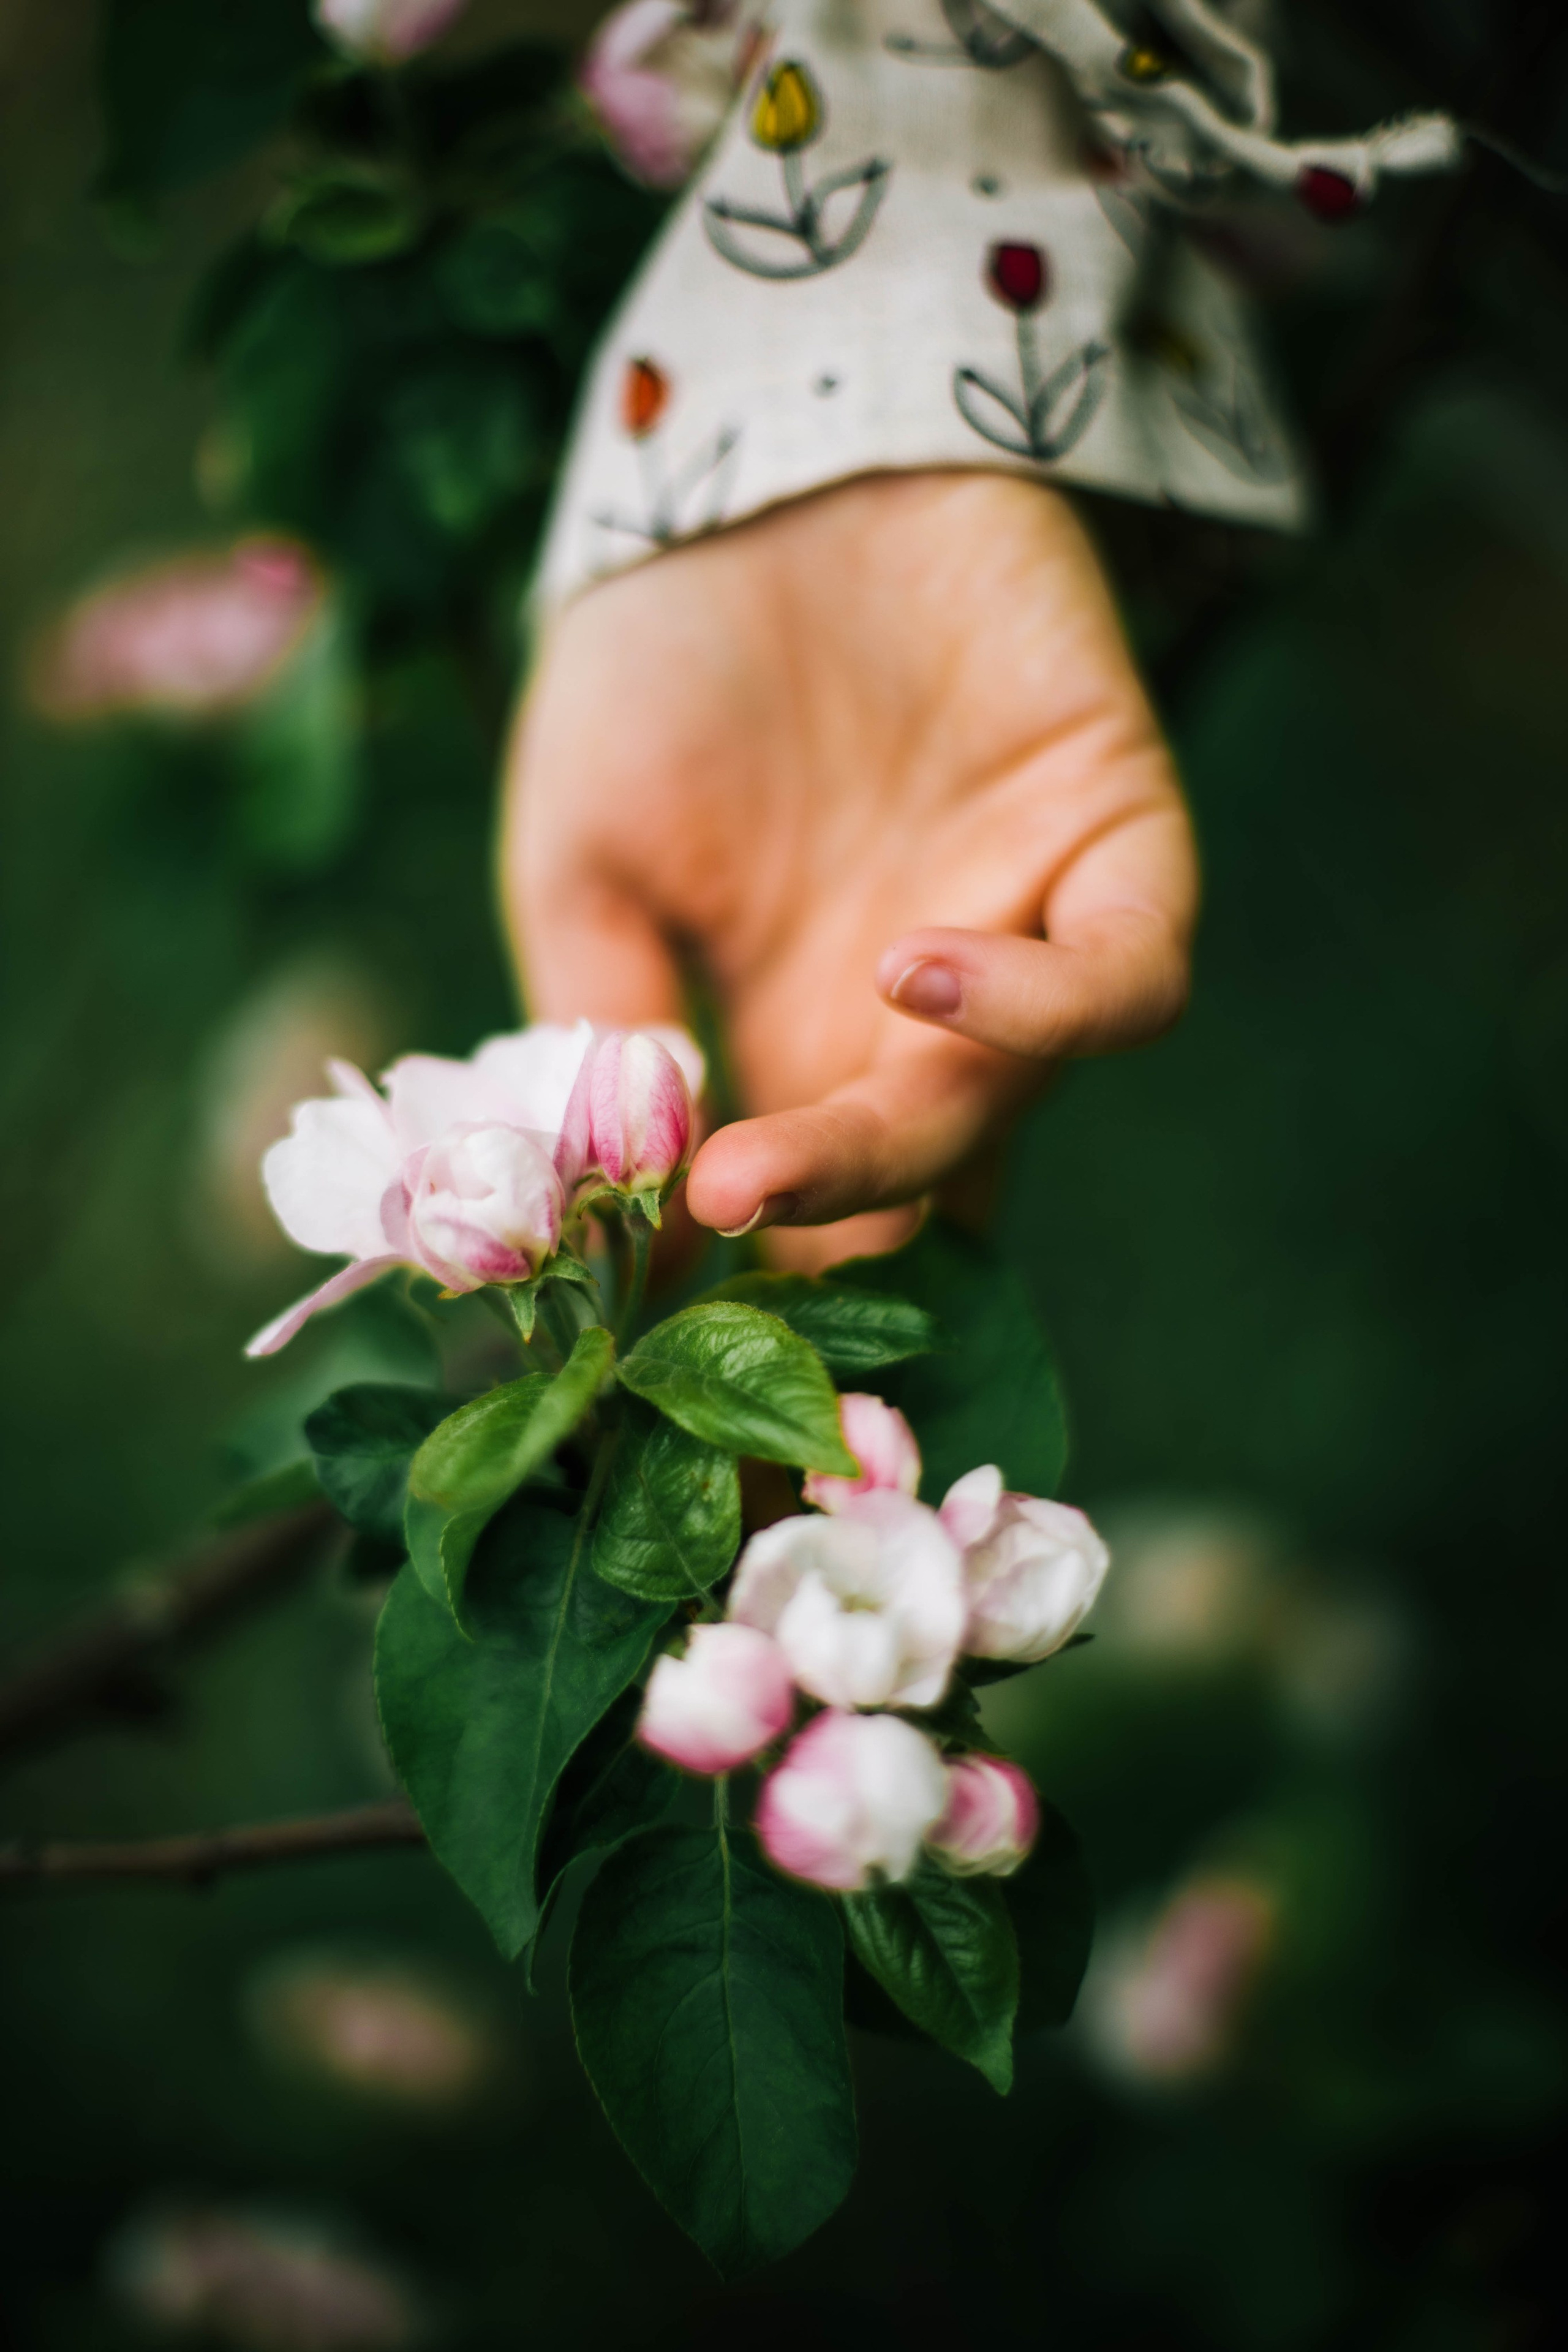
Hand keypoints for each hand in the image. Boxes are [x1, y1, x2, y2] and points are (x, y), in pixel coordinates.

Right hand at [502, 471, 1195, 1270]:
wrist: (757, 464)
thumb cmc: (657, 660)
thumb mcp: (581, 855)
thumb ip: (602, 1022)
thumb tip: (624, 1201)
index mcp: (793, 1039)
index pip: (807, 1227)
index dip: (760, 1319)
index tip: (673, 1388)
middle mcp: (918, 1024)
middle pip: (918, 1204)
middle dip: (843, 1291)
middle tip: (746, 1336)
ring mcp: (1024, 938)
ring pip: (1007, 1110)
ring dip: (893, 1156)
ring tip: (760, 1156)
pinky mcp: (1118, 843)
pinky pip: (1128, 978)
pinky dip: (1042, 1008)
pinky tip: (910, 976)